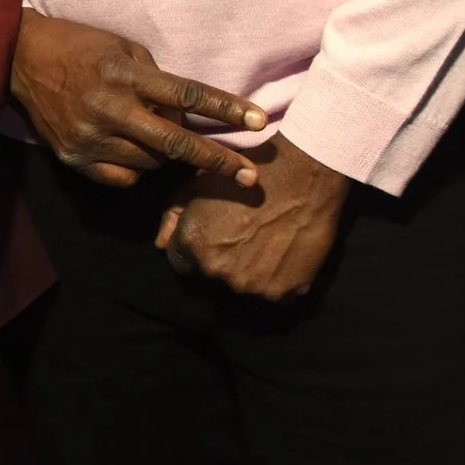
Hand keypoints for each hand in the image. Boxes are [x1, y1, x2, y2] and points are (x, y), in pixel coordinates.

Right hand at [10, 11, 267, 188]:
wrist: (19, 57)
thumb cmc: (80, 45)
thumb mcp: (121, 47)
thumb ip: (155, 79)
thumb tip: (186, 114)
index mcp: (124, 75)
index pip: (187, 96)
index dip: (226, 110)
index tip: (258, 122)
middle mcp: (109, 108)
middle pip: (175, 143)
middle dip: (216, 160)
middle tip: (247, 176)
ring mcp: (90, 137)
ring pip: (150, 163)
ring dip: (165, 154)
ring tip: (152, 133)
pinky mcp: (73, 157)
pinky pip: (122, 177)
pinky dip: (135, 167)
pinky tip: (129, 148)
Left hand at [156, 133, 348, 299]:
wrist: (304, 171)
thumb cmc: (248, 170)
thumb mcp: (199, 182)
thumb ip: (174, 215)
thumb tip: (160, 245)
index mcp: (194, 246)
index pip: (181, 264)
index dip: (196, 250)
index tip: (214, 237)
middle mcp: (218, 272)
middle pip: (212, 277)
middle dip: (222, 262)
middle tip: (244, 237)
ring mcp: (252, 286)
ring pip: (244, 288)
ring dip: (250, 273)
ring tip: (267, 244)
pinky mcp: (285, 293)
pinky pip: (275, 294)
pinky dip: (278, 280)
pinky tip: (285, 254)